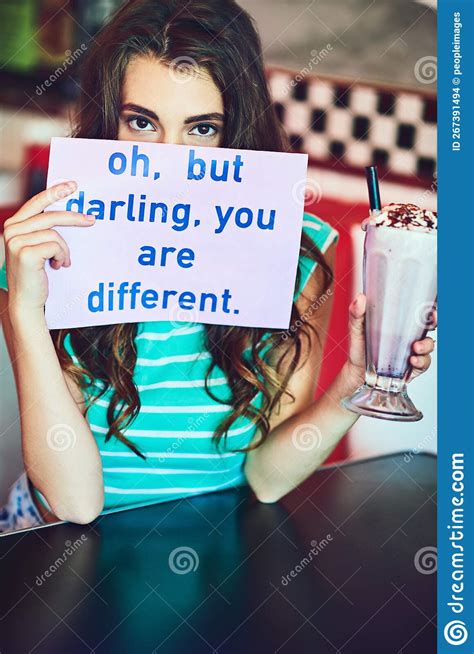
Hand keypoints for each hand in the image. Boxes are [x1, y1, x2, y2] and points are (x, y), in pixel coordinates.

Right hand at [3, 181, 94, 316]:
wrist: (26, 301)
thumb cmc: (36, 275)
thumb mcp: (38, 248)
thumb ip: (44, 231)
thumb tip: (69, 214)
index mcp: (14, 225)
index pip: (36, 203)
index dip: (55, 192)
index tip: (72, 185)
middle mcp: (11, 230)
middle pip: (50, 216)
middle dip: (73, 218)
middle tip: (92, 220)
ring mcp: (16, 241)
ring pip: (55, 234)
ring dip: (64, 250)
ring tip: (61, 262)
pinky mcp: (25, 253)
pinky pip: (56, 246)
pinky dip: (62, 256)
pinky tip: (57, 266)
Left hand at [345, 293, 436, 386]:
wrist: (357, 371)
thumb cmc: (359, 348)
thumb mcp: (356, 328)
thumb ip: (357, 313)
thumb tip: (360, 298)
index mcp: (399, 322)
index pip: (418, 310)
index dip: (428, 305)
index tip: (429, 301)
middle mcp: (409, 335)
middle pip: (430, 325)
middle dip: (435, 321)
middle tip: (433, 319)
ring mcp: (412, 351)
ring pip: (429, 345)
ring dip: (426, 345)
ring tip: (416, 347)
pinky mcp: (412, 366)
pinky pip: (423, 363)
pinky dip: (421, 361)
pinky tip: (412, 360)